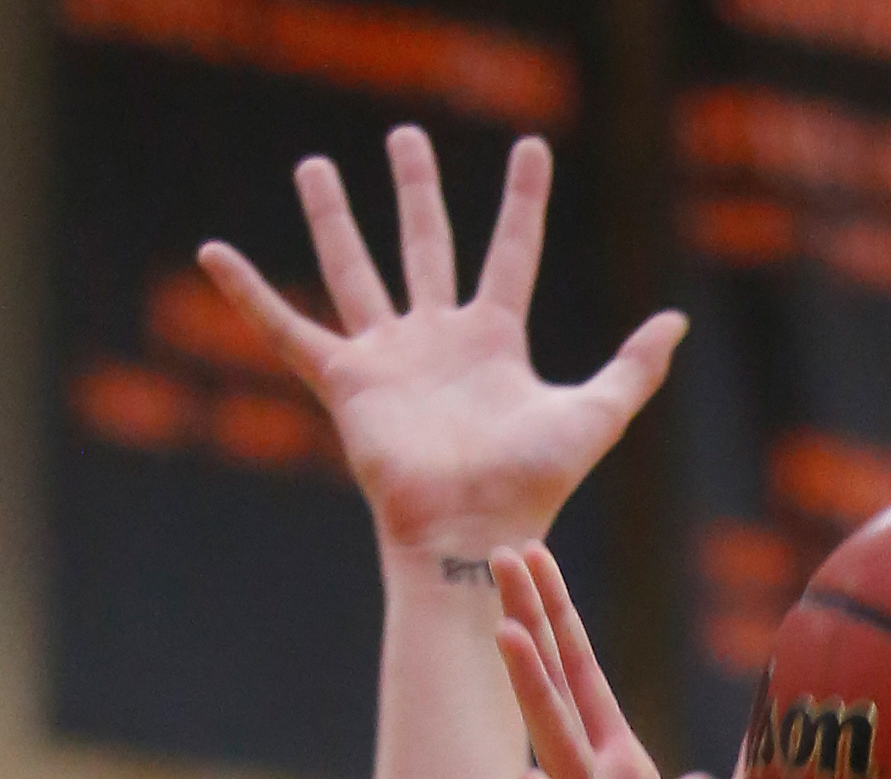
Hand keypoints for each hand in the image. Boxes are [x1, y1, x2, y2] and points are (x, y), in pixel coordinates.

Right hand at [199, 128, 682, 557]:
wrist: (474, 530)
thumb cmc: (533, 486)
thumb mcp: (595, 416)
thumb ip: (633, 368)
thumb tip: (678, 320)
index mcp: (493, 341)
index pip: (511, 252)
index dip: (523, 201)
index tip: (532, 148)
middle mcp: (438, 340)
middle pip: (426, 245)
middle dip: (418, 190)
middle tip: (406, 137)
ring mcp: (389, 358)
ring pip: (356, 269)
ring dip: (335, 218)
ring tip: (316, 166)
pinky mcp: (347, 382)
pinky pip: (287, 330)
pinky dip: (249, 295)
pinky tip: (213, 253)